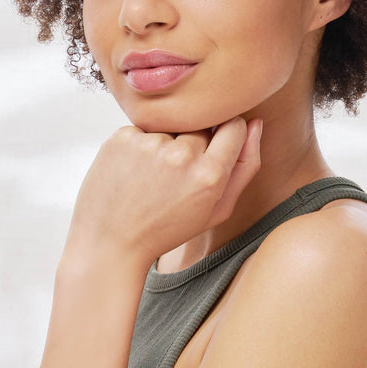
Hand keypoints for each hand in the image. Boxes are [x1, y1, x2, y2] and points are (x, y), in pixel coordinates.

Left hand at [66, 116, 262, 266]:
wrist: (110, 244)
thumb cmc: (167, 230)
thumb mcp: (216, 211)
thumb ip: (244, 167)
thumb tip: (256, 123)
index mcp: (210, 175)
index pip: (234, 125)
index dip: (225, 136)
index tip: (212, 151)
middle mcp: (181, 155)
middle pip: (201, 126)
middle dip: (193, 143)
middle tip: (173, 178)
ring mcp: (149, 144)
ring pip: (170, 127)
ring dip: (164, 144)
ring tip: (150, 179)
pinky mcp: (122, 138)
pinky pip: (141, 129)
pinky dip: (139, 146)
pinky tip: (132, 173)